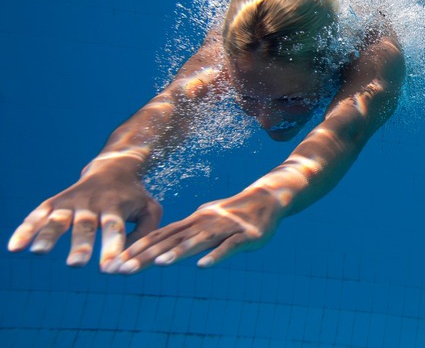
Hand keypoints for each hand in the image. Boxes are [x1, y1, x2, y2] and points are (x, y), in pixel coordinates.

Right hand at [7, 169, 161, 271]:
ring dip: (49, 235)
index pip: (114, 228)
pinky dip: (26, 230)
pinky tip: (15, 248)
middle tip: (76, 264)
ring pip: (59, 219)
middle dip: (80, 245)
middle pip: (85, 225)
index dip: (111, 247)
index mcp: (117, 206)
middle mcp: (93, 203)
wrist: (114, 167)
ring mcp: (72, 202)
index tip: (108, 268)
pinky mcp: (55, 203)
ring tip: (38, 252)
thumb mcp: (149, 209)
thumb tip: (129, 258)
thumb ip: (145, 232)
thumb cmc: (134, 196)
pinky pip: (38, 216)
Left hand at [107, 186, 282, 273]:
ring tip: (159, 264)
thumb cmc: (232, 212)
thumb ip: (186, 232)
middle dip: (147, 255)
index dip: (137, 249)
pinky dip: (216, 256)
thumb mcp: (205, 220)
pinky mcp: (244, 236)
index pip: (160, 236)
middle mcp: (203, 223)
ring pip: (198, 241)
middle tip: (124, 269)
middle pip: (172, 240)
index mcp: (192, 222)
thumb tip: (162, 243)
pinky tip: (203, 266)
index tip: (115, 263)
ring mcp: (224, 229)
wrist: (266, 199)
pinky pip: (228, 247)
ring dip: (179, 252)